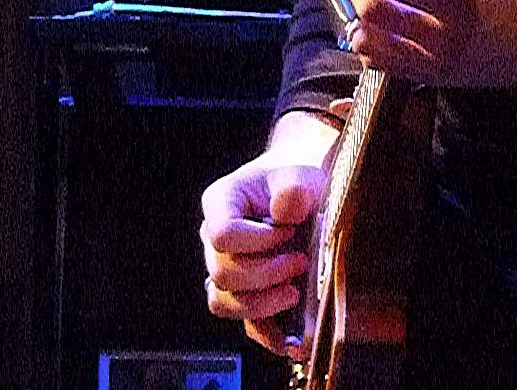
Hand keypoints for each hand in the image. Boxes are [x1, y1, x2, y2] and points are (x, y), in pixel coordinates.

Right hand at [199, 110, 338, 355]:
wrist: (302, 193)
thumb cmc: (295, 181)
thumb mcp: (299, 175)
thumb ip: (293, 188)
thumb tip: (284, 211)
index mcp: (220, 204)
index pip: (222, 234)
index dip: (256, 241)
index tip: (288, 232)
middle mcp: (213, 241)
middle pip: (223, 273)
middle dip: (266, 273)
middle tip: (301, 261)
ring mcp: (227, 270)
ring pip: (226, 303)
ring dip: (263, 304)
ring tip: (295, 291)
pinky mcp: (246, 294)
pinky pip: (245, 324)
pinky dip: (268, 335)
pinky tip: (293, 340)